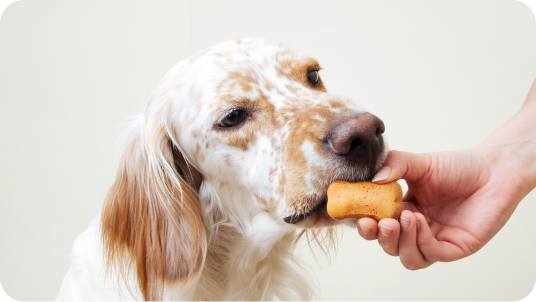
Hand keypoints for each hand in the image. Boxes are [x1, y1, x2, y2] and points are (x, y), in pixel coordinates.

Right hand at [357, 148, 530, 269]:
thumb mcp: (419, 162)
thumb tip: (373, 179)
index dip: (364, 224)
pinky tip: (420, 221)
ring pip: (406, 257)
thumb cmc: (457, 166)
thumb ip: (394, 165)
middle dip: (380, 237)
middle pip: (388, 245)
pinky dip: (420, 240)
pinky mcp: (453, 248)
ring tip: (405, 218)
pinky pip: (430, 254)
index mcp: (403, 210)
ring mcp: (434, 240)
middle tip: (378, 222)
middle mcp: (416, 228)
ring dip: (399, 242)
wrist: (493, 170)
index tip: (357, 215)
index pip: (377, 224)